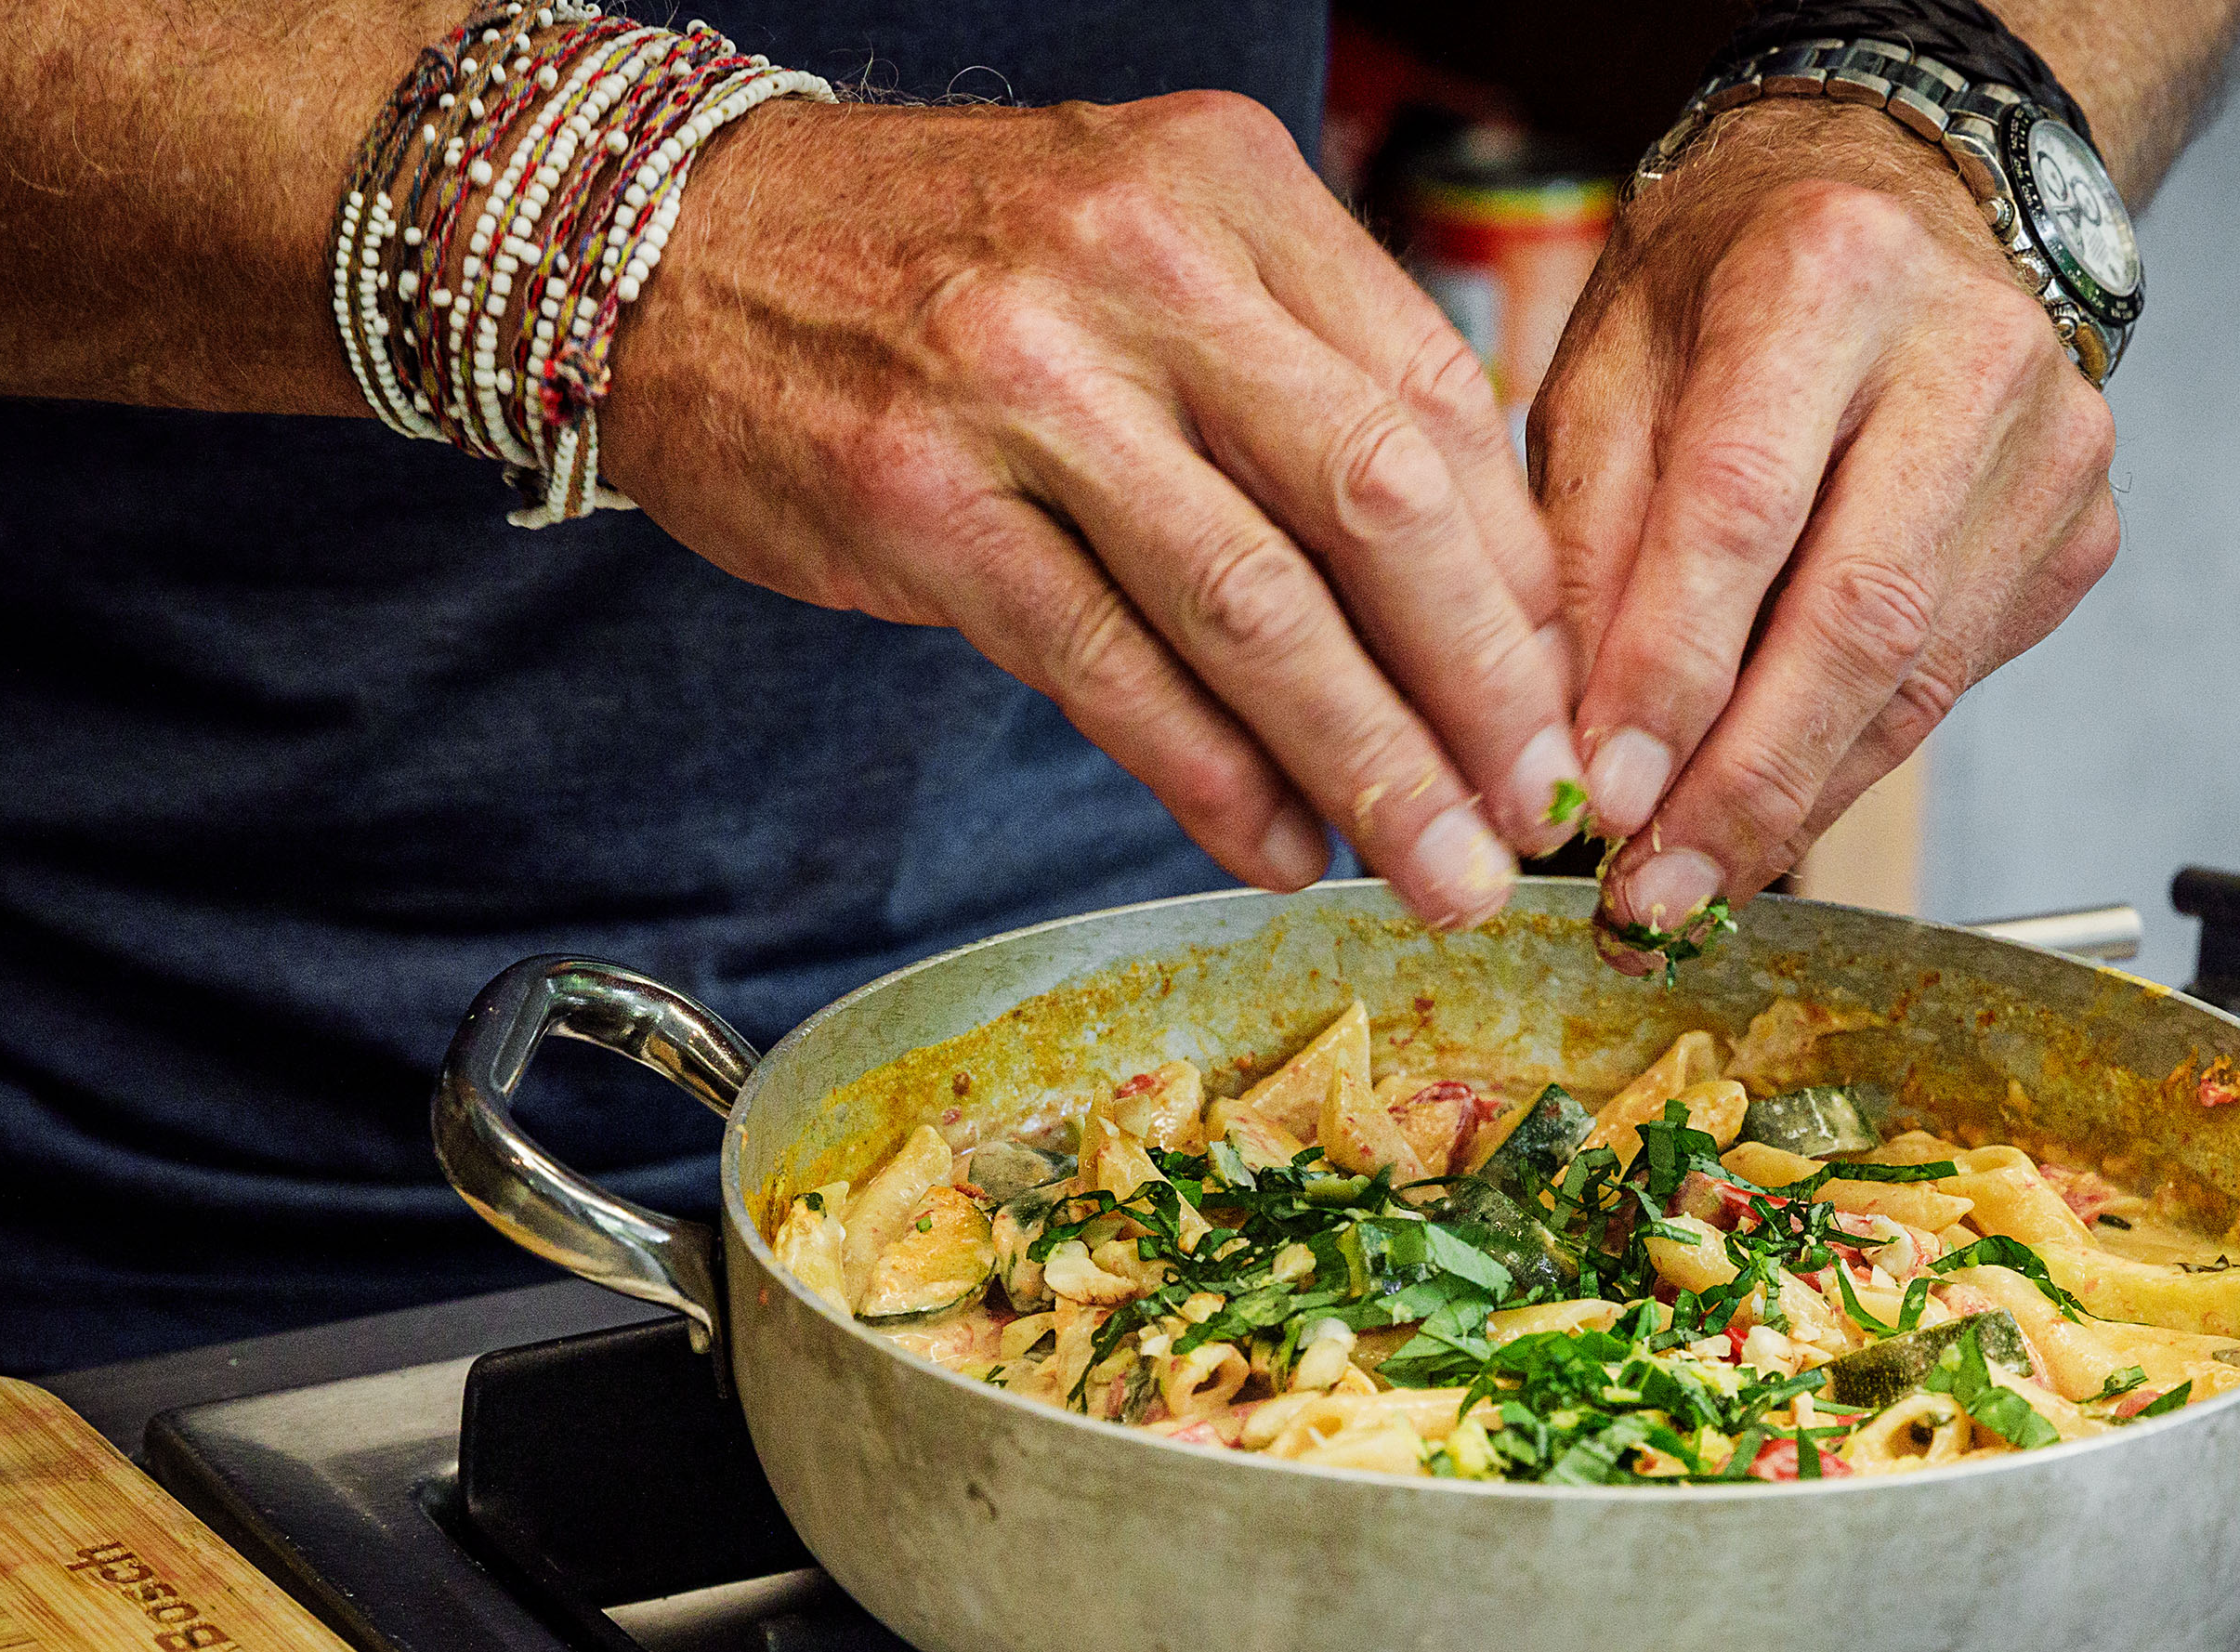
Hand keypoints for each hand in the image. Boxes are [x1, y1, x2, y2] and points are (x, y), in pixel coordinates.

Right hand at [600, 92, 1581, 926]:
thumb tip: (1467, 595)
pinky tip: (1278, 850)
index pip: (1436, 402)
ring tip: (1443, 873)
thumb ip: (1295, 380)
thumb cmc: (937, 269)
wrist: (669, 241)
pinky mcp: (922, 502)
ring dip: (1370, 764)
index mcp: (1231, 190)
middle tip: (1545, 815)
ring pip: (1253, 604)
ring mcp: (1025, 381)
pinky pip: (1108, 670)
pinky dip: (1209, 778)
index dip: (1523, 580)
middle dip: (1484, 688)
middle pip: (1378, 502)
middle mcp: (1143, 265)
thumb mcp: (1144, 249)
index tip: (1571, 704)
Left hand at [1528, 102, 2121, 961]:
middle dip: (1740, 782)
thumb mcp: (1609, 363)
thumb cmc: (1732, 279)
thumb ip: (1583, 541)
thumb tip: (1573, 740)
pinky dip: (1846, 764)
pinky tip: (1765, 812)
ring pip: (1915, 677)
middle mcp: (1971, 353)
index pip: (1742, 510)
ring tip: (1689, 884)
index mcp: (1831, 271)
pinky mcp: (2077, 532)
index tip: (1603, 796)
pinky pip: (1948, 685)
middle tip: (1647, 893)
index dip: (1671, 673)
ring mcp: (2051, 449)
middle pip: (1856, 615)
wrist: (1910, 196)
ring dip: (1792, 801)